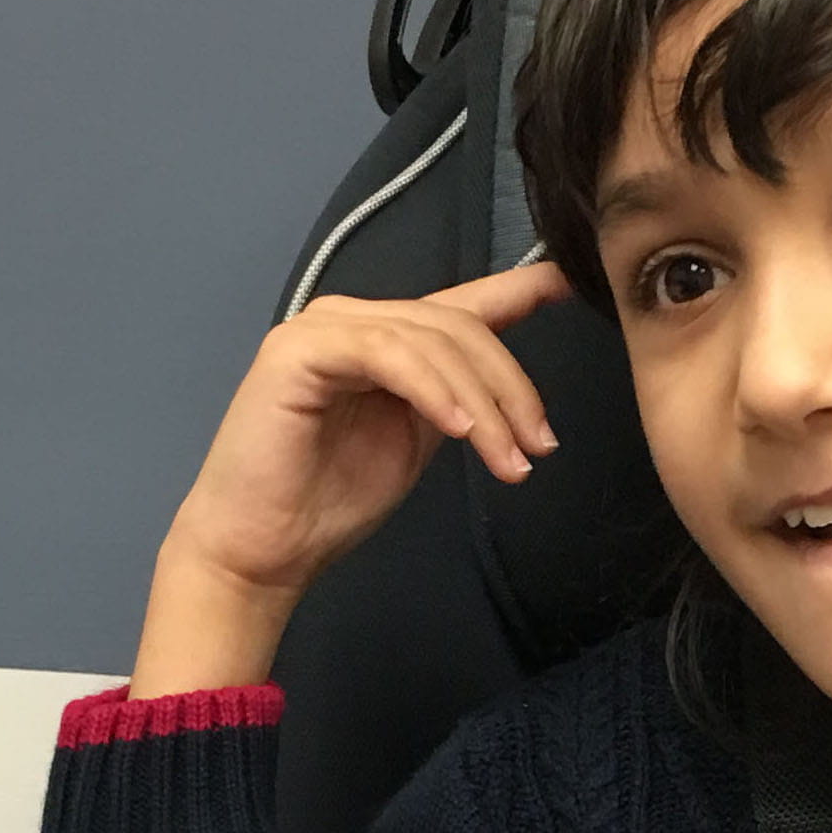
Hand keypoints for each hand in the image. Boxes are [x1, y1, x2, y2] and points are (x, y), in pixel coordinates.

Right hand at [130, 262, 572, 694]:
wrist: (265, 548)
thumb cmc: (330, 502)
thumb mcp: (417, 441)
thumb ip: (454, 402)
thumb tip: (509, 391)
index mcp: (386, 340)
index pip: (460, 306)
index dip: (518, 290)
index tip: (566, 284)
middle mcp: (354, 321)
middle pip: (459, 327)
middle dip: (511, 388)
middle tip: (538, 447)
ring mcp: (323, 329)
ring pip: (430, 340)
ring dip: (482, 402)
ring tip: (507, 459)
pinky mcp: (298, 352)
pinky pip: (387, 354)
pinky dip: (433, 389)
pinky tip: (460, 428)